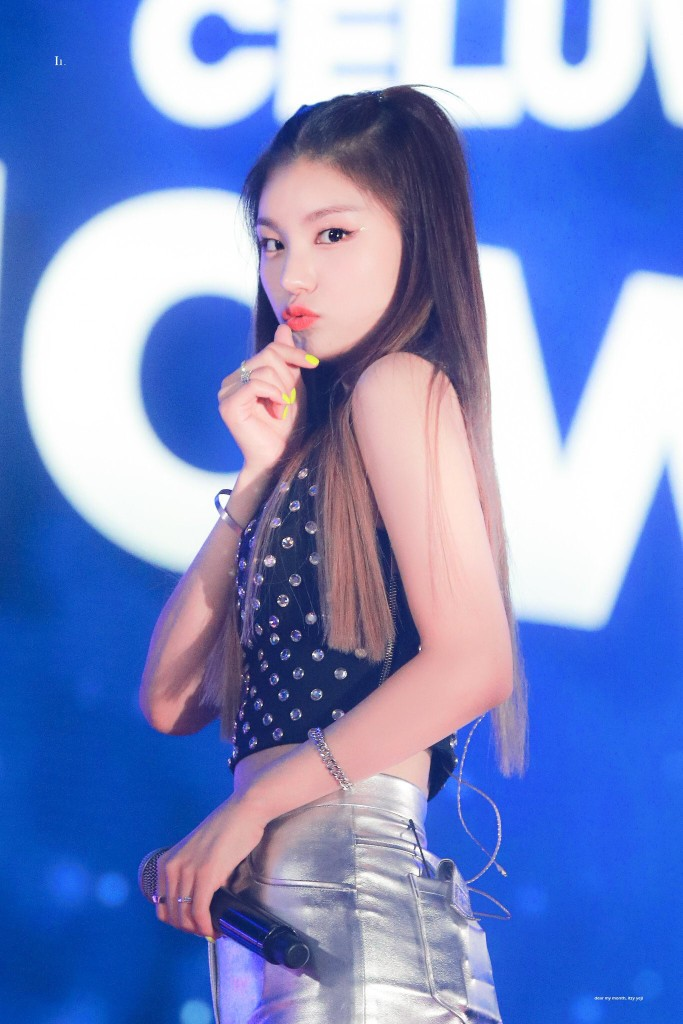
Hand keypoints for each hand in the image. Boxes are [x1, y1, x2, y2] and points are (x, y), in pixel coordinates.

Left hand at [154, 792, 266, 938]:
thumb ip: (192, 873)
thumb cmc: (227, 829)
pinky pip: (199, 911)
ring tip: (213, 930)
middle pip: (172, 914)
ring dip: (198, 930)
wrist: (244, 811)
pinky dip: (206, 926)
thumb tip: (197, 903)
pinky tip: (216, 928)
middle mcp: (172, 867)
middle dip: (188, 928)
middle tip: (207, 929)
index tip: (194, 924)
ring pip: (184, 916)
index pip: (161, 906)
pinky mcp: (206, 875)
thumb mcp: (198, 852)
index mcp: (167, 862)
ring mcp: (188, 871)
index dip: (177, 921)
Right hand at [218, 325, 317, 472]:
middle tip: (287, 403)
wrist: (281, 456)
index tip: (313, 363)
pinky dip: (274, 396)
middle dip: (286, 379)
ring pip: (263, 370)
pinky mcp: (228, 405)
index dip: (294, 354)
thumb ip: (286, 358)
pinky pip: (256, 384)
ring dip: (282, 391)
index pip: (270, 348)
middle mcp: (231, 380)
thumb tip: (283, 327)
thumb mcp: (292, 386)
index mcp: (244, 374)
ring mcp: (226, 392)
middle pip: (268, 356)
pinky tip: (276, 413)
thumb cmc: (288, 426)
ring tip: (282, 410)